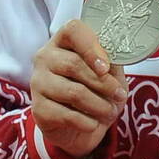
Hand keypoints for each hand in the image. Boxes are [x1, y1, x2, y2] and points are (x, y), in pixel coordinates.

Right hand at [31, 19, 127, 158]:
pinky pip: (68, 115)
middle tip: (120, 96)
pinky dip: (88, 122)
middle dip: (104, 84)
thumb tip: (115, 57)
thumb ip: (112, 62)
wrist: (82, 128)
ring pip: (73, 92)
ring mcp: (38, 83)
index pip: (73, 30)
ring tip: (110, 111)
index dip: (91, 46)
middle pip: (74, 64)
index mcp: (64, 42)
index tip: (106, 67)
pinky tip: (93, 123)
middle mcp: (45, 58)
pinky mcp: (38, 109)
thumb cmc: (97, 92)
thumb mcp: (111, 74)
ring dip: (100, 105)